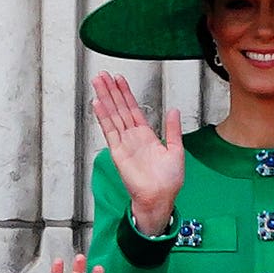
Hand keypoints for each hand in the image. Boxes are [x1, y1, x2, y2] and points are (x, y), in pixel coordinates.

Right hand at [90, 71, 185, 234]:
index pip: (133, 109)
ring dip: (105, 99)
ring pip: (113, 116)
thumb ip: (172, 130)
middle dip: (112, 91)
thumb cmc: (169, 180)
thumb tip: (173, 110)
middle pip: (119, 108)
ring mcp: (124, 143)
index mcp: (146, 135)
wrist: (160, 197)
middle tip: (102, 75)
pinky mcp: (118, 152)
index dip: (126, 94)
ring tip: (98, 82)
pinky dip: (104, 117)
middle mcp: (133, 137)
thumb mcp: (176, 150)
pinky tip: (98, 104)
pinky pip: (110, 131)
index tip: (119, 80)